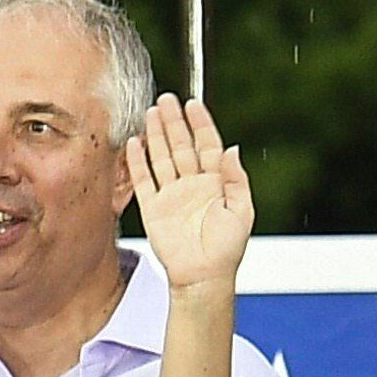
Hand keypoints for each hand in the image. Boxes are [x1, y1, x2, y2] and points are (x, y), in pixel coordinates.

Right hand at [123, 94, 256, 293]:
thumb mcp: (242, 211)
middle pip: (181, 145)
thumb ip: (237, 179)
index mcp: (216, 183)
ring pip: (162, 157)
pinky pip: (143, 180)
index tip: (194, 104)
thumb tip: (233, 149)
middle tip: (167, 100)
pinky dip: (138, 162)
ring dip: (157, 135)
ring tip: (152, 112)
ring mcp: (171, 195)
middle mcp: (192, 185)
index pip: (207, 145)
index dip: (201, 124)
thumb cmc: (225, 250)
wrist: (202, 276)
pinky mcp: (153, 208)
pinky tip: (135, 143)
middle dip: (174, 122)